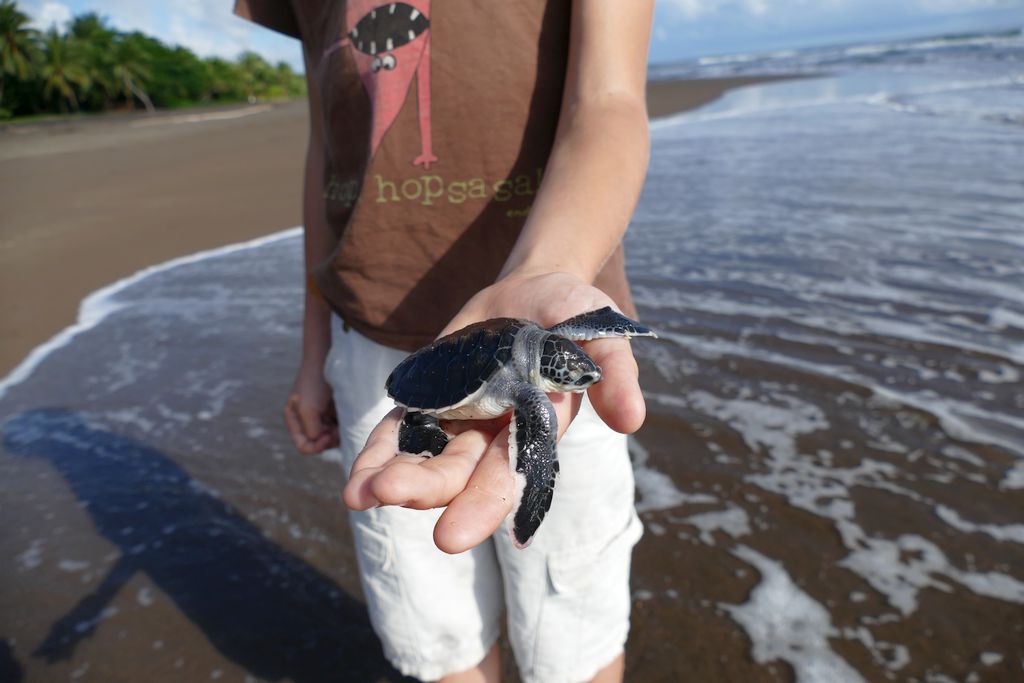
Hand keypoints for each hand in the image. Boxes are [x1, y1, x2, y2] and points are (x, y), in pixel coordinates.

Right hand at [284, 359, 338, 453]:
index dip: (317, 447)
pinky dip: (343, 426)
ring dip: (338, 434)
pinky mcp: (333, 410)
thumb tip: (320, 440)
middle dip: (329, 439)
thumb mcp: (309, 409)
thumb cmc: (314, 383)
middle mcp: (306, 420)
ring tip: (343, 422)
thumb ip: (312, 429)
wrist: (327, 359)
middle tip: (338, 430)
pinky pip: (339, 426)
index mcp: (294, 420)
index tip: (329, 436)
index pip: (304, 446)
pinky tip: (347, 418)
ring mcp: (320, 415)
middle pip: (318, 443)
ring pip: (330, 436)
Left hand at [342, 271, 645, 552]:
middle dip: (427, 488)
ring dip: (393, 477)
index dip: (482, 505)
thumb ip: (614, 370)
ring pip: (425, 457)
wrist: (533, 290)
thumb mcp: (599, 330)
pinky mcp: (431, 396)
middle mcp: (495, 434)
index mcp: (537, 429)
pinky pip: (401, 430)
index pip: (510, 474)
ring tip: (357, 494)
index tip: (449, 536)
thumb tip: (631, 420)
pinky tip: (355, 475)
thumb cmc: (573, 312)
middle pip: (459, 472)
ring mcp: (460, 417)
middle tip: (389, 496)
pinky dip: (379, 450)